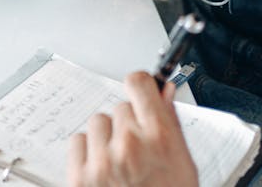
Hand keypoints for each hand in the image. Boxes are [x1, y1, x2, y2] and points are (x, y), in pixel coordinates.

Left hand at [66, 72, 197, 186]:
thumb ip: (171, 123)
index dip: (140, 86)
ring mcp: (102, 162)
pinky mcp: (79, 178)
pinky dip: (88, 153)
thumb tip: (164, 91)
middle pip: (120, 107)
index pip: (139, 83)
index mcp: (159, 138)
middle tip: (138, 150)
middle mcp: (129, 145)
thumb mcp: (183, 164)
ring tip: (120, 163)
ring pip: (97, 123)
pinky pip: (78, 142)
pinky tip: (103, 171)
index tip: (140, 91)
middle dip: (128, 123)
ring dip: (107, 137)